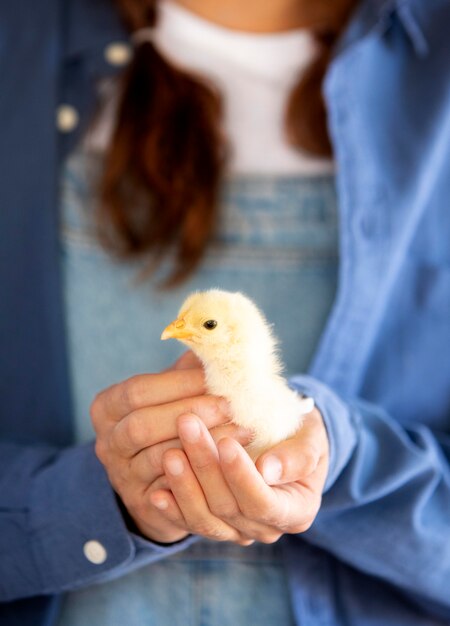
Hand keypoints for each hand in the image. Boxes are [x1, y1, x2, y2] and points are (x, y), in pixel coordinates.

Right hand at [91, 352, 248, 542]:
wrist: (161, 476)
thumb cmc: (171, 420)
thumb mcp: (171, 393)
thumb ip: (186, 369)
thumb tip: (214, 336)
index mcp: (107, 407)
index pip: (137, 390)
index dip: (177, 383)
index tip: (216, 377)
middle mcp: (106, 442)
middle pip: (141, 426)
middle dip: (192, 412)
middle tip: (233, 404)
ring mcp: (121, 476)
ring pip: (159, 459)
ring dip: (205, 444)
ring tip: (244, 430)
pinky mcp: (144, 503)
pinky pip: (174, 490)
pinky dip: (204, 474)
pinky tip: (233, 460)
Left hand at [150, 408, 328, 543]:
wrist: (287, 441)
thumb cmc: (302, 434)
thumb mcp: (311, 438)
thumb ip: (297, 456)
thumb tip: (268, 470)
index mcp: (296, 510)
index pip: (263, 502)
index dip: (241, 476)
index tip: (225, 442)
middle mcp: (266, 528)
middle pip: (229, 507)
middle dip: (206, 466)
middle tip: (187, 425)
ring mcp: (238, 530)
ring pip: (206, 518)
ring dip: (185, 486)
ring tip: (169, 454)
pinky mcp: (215, 524)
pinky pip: (190, 523)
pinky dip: (173, 509)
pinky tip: (156, 491)